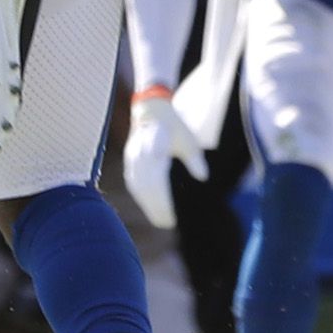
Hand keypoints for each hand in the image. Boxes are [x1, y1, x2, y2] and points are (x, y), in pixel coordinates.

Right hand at [121, 90, 207, 209]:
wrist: (151, 109)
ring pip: (137, 185)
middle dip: (156, 207)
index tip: (172, 215)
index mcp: (156, 146)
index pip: (158, 179)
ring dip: (147, 204)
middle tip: (167, 223)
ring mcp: (132, 156)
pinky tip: (149, 206)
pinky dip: (140, 195)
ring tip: (160, 219)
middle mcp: (141, 152)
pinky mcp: (129, 158)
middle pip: (147, 186)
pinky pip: (132, 181)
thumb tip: (203, 177)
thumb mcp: (188, 140)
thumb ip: (195, 159)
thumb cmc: (174, 126)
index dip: (163, 200)